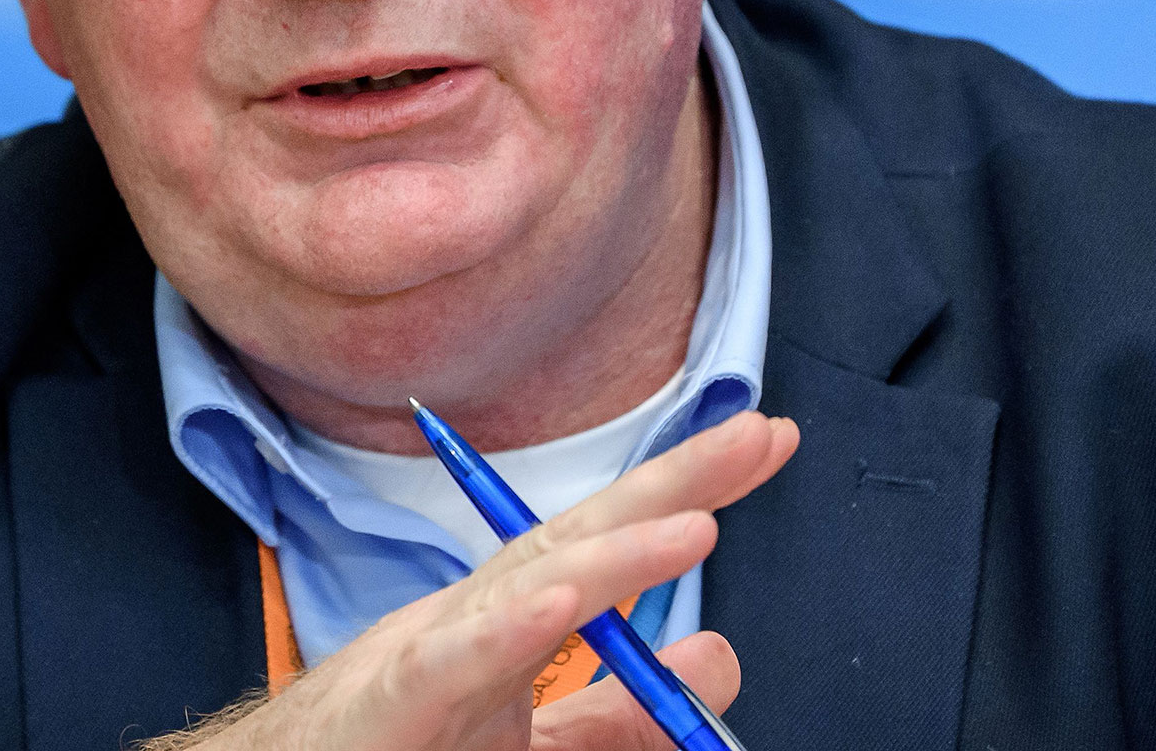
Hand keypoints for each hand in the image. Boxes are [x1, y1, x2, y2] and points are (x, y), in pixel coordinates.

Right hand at [163, 409, 798, 750]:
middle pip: (579, 537)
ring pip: (525, 590)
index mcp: (507, 624)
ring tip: (694, 526)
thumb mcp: (532, 746)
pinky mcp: (390, 703)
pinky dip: (503, 630)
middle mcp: (471, 621)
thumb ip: (619, 716)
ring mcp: (427, 657)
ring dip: (612, 557)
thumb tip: (716, 655)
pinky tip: (560, 598)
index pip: (608, 545)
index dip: (683, 489)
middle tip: (760, 434)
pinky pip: (451, 665)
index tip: (765, 441)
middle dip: (671, 483)